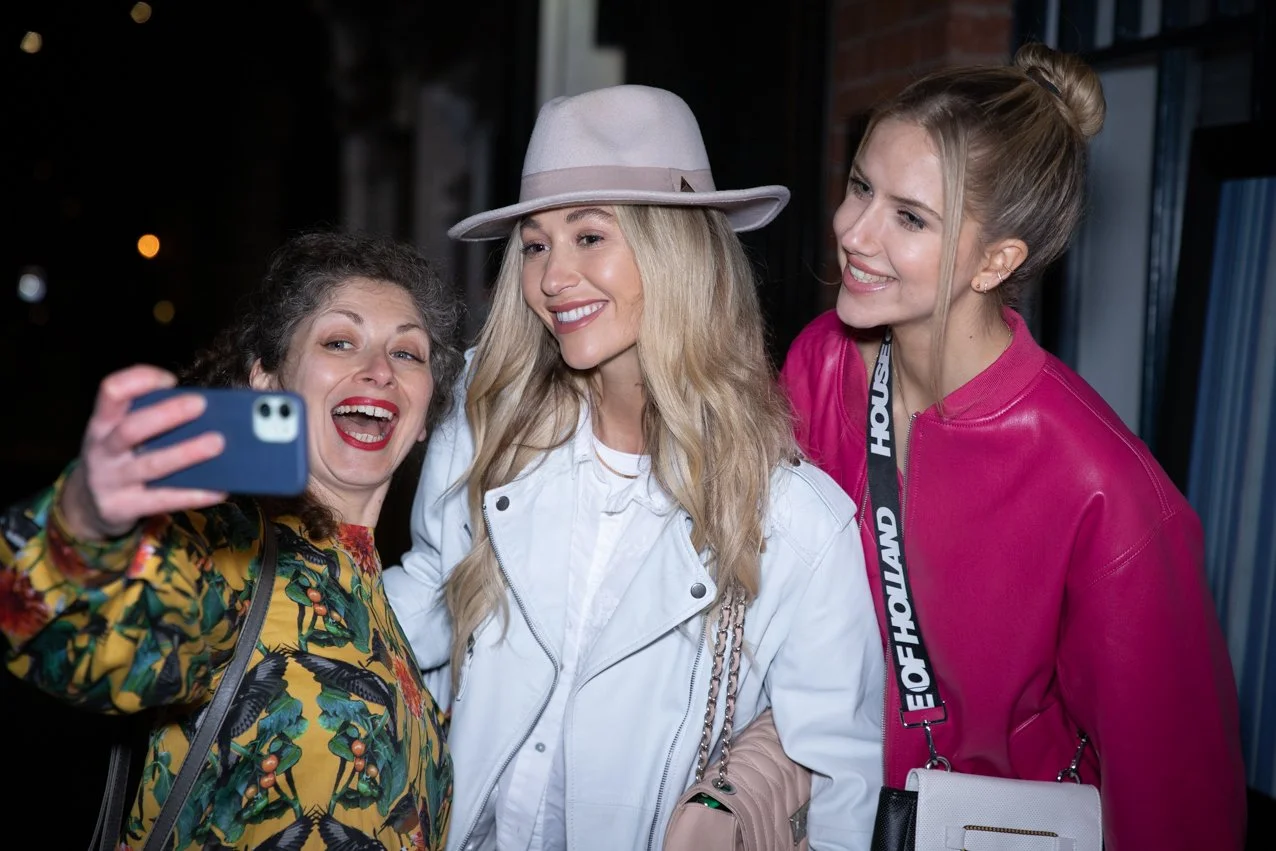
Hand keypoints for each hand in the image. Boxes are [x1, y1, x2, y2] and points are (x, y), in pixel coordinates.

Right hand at [59, 365, 227, 540]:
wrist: (87, 505)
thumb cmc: (119, 457)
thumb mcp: (119, 433)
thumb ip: (151, 419)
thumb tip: (207, 411)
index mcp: (102, 423)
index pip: (111, 393)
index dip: (138, 381)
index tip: (169, 380)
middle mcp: (102, 450)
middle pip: (131, 430)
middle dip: (166, 415)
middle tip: (200, 404)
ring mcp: (111, 482)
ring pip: (152, 466)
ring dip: (186, 453)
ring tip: (217, 442)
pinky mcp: (124, 508)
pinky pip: (164, 500)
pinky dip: (194, 495)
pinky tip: (220, 489)